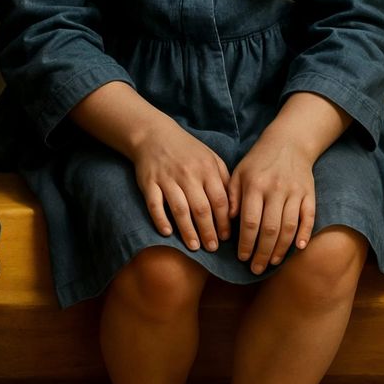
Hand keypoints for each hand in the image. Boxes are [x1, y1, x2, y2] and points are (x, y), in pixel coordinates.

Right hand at [128, 118, 232, 252]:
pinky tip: (167, 233)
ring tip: (194, 247)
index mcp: (206, 169)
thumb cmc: (187, 150)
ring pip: (180, 209)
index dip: (224, 221)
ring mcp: (167, 178)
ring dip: (188, 230)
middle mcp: (188, 174)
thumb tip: (234, 208)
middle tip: (212, 249)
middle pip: (201, 208)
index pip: (219, 200)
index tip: (226, 238)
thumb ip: (223, 180)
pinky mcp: (149, 182)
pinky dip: (161, 219)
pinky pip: (155, 204)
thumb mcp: (211, 158)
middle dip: (208, 231)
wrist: (154, 134)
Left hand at [229, 128, 315, 273]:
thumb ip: (231, 196)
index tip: (242, 258)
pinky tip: (298, 249)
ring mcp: (295, 192)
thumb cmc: (258, 161)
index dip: (246, 243)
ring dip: (281, 249)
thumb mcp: (238, 173)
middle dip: (262, 253)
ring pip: (289, 227)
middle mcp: (275, 189)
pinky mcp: (309, 193)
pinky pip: (309, 217)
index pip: (250, 222)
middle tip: (256, 268)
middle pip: (270, 229)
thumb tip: (229, 222)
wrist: (289, 141)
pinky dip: (305, 234)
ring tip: (272, 263)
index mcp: (255, 185)